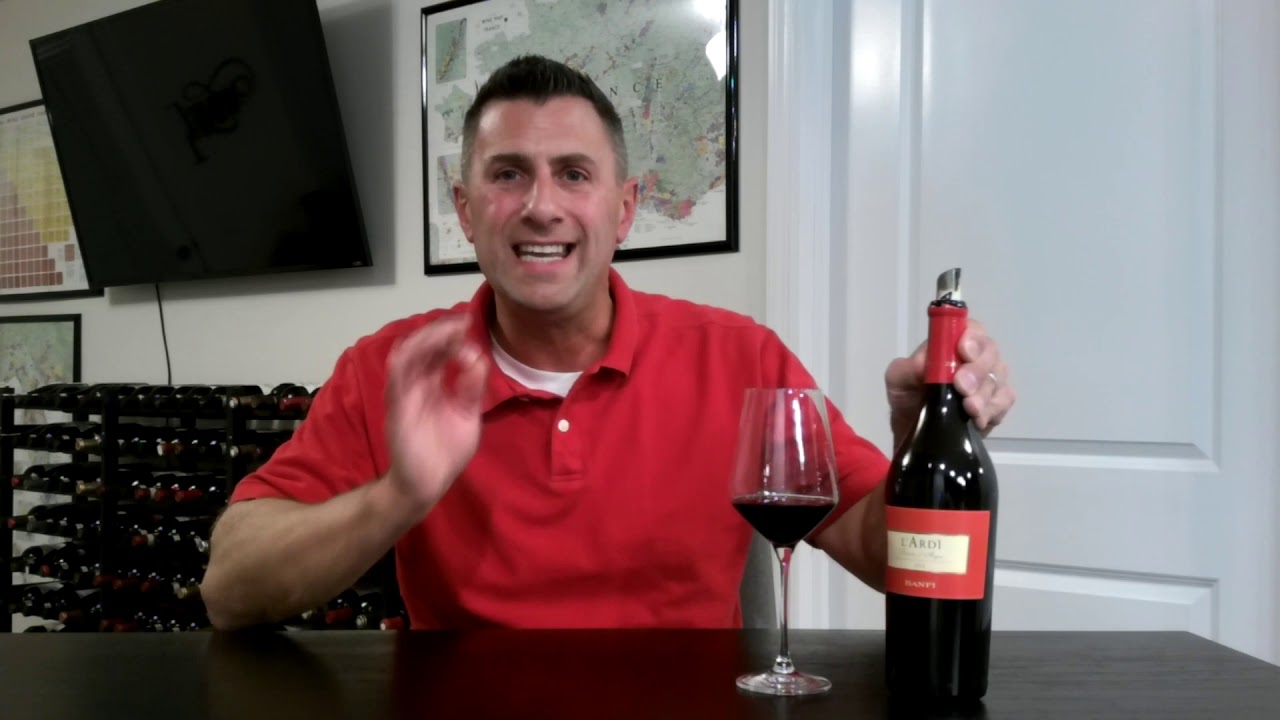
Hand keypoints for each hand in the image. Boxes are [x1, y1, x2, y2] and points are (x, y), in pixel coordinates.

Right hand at [384, 313, 488, 511]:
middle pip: (422, 347)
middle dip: (441, 331)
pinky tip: (417, 347)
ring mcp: (404, 395)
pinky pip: (395, 381)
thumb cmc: (446, 451)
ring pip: (406, 356)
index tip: (469, 325)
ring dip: (425, 340)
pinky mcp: (397, 409)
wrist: (430, 483)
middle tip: (462, 322)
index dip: (451, 335)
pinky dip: (403, 361)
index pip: (439, 351)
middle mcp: (416, 385)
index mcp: (433, 384)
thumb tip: (478, 358)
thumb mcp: (467, 414)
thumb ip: (471, 388)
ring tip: (448, 331)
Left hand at [884, 319, 1015, 439]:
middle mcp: (975, 357)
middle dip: (977, 370)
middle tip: (961, 387)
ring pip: (998, 378)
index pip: (971, 329)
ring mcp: (989, 379)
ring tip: (968, 409)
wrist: (915, 431)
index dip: (972, 337)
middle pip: (990, 352)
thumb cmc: (908, 398)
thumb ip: (907, 368)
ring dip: (983, 395)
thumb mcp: (897, 381)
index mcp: (952, 343)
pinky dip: (993, 409)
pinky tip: (978, 419)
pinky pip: (1005, 400)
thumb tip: (924, 362)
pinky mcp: (997, 403)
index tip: (964, 351)